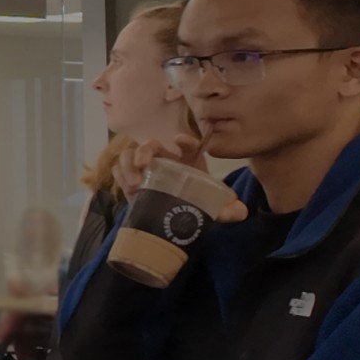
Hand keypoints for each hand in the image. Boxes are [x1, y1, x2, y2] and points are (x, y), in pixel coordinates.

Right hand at [125, 135, 249, 221]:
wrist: (171, 219)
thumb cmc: (194, 206)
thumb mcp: (213, 209)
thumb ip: (227, 210)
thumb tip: (240, 212)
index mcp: (188, 161)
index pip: (188, 145)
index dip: (185, 141)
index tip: (179, 141)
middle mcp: (164, 160)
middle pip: (151, 145)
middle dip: (145, 150)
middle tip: (144, 164)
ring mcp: (144, 168)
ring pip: (130, 154)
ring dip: (128, 165)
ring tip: (133, 184)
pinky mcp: (129, 178)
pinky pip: (119, 169)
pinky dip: (120, 175)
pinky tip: (127, 188)